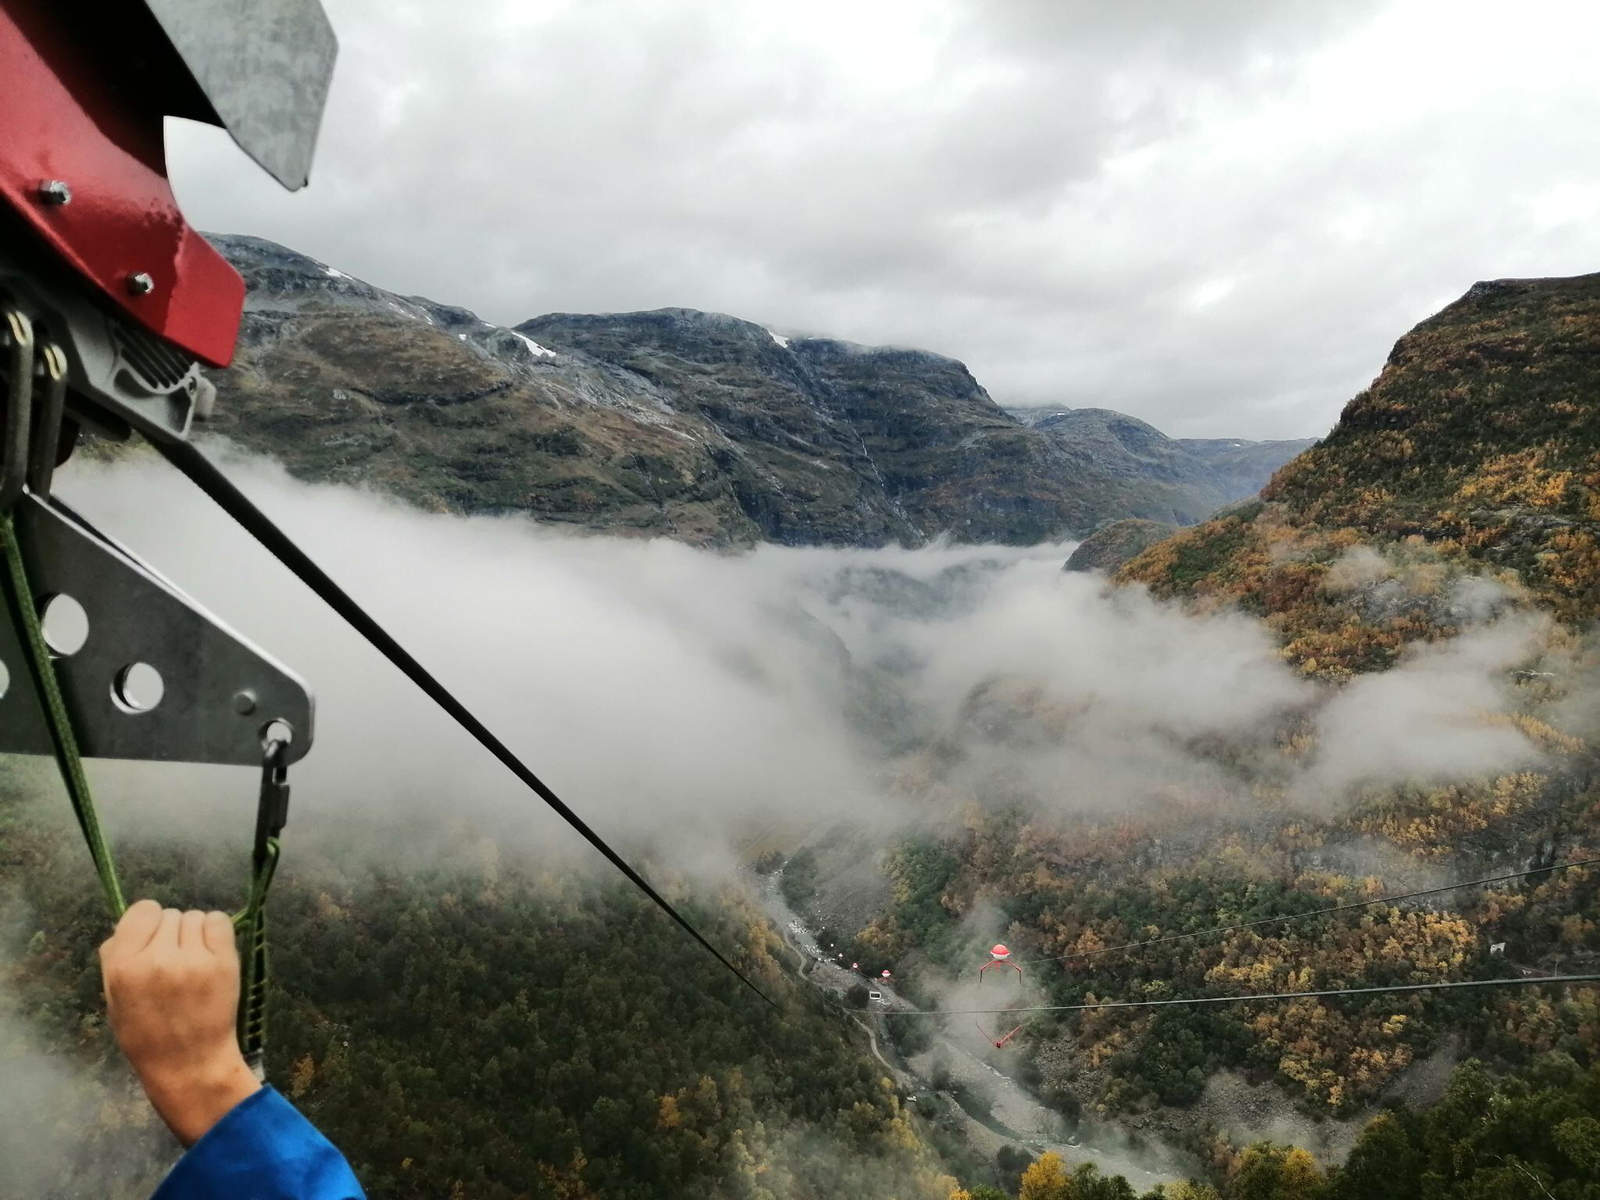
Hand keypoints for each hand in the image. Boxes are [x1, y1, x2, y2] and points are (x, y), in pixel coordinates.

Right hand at [100, 899, 260, 1145]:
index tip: (152, 941)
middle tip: (174, 963)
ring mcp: (193, 959)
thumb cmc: (147, 1034)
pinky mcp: (223, 961)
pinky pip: (219, 921)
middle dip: (171, 934)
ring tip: (192, 964)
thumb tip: (133, 924)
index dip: (148, 923)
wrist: (188, 1064)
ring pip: (194, 917)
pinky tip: (211, 953)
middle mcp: (157, 958)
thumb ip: (118, 957)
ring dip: (194, 935)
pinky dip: (216, 932)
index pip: (141, 911)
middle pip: (170, 915)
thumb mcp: (115, 998)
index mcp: (123, 966)